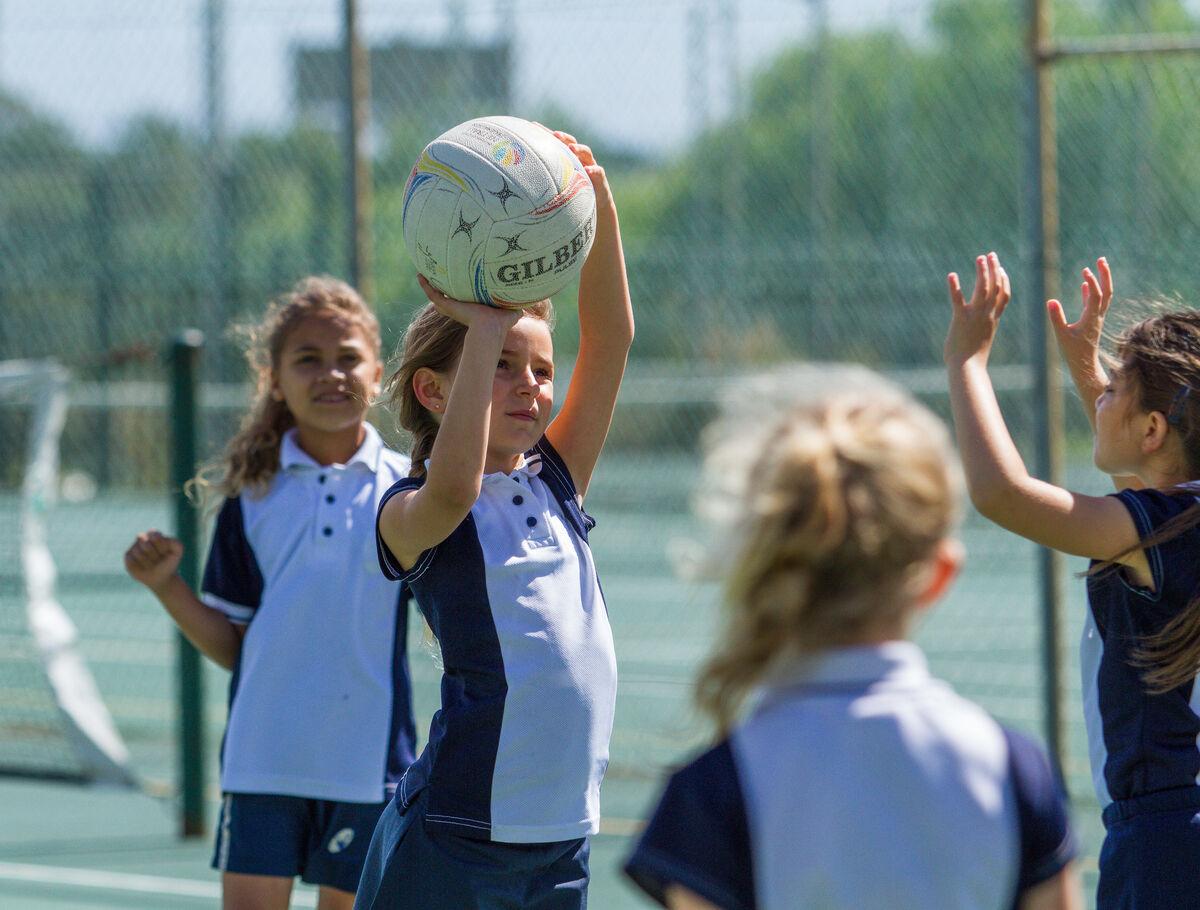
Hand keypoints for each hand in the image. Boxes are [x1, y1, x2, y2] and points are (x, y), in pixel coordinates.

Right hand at [124, 530, 182, 594]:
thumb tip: (165, 539)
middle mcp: (142, 539)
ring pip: (138, 552)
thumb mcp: (177, 553)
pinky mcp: (128, 557)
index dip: (160, 545)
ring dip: (147, 561)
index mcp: (154, 535)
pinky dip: (139, 566)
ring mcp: (134, 548)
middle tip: (158, 559)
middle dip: (154, 554)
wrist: (162, 578)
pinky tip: (144, 568)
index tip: (165, 552)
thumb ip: (175, 543)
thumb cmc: (169, 563)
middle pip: (144, 542)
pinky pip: (131, 560)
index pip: (154, 534)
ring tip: (152, 565)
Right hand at [417, 274, 522, 328]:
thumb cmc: (502, 321)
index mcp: (474, 306)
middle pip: (448, 294)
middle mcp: (461, 306)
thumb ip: (519, 301)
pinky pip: (432, 294)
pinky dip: (425, 286)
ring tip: (423, 270)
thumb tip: (537, 295)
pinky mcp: (447, 306)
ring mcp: (452, 306)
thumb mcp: (512, 308)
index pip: (465, 295)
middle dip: (442, 283)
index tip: (460, 276)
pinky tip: (419, 275)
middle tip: (436, 271)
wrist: (491, 328)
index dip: (462, 287)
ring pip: (436, 293)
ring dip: (429, 283)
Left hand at [540, 125, 613, 210]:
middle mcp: (578, 160)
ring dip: (579, 149)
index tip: (532, 125)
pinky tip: (588, 171)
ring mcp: (591, 167)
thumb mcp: (554, 190)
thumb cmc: (569, 199)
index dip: (544, 133)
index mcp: (565, 159)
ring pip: (586, 154)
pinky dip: (594, 171)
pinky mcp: (600, 180)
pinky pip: (598, 174)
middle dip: (563, 137)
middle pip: (571, 143)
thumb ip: (541, 183)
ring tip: (571, 149)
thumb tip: (515, 183)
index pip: (555, 143)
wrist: (594, 209)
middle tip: (555, 135)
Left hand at [945, 252, 1011, 364]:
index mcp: (993, 320)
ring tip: (980, 258)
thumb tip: (978, 334)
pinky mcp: (960, 319)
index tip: (1001, 268)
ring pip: (983, 289)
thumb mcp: (980, 341)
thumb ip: (981, 332)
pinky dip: (954, 287)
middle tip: (991, 255)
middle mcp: (987, 315)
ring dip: (982, 272)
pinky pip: (958, 300)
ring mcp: (975, 316)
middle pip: (996, 287)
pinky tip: (951, 275)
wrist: (967, 369)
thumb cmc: (972, 361)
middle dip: (994, 269)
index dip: (1003, 281)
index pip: (1003, 296)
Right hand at [1047, 257, 1111, 377]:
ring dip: (1102, 280)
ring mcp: (1096, 317)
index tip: (1085, 271)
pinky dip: (1091, 291)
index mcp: (1091, 318)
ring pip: (1103, 295)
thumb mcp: (1061, 335)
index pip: (1096, 296)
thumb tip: (1051, 301)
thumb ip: (1057, 318)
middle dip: (1104, 275)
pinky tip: (1084, 285)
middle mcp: (1098, 316)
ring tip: (1097, 265)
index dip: (1092, 283)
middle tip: (1101, 259)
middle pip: (1106, 291)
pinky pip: (1095, 302)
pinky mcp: (1092, 320)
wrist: (1085, 365)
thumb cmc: (1073, 352)